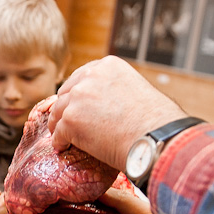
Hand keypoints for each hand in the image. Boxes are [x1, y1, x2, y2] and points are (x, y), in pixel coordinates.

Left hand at [46, 56, 186, 168]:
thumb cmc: (155, 122)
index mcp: (108, 65)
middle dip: (66, 107)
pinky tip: (64, 147)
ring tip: (62, 136)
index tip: (77, 103)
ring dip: (59, 124)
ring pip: (58, 112)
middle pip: (67, 92)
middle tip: (67, 121)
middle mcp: (91, 76)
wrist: (155, 138)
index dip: (77, 92)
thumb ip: (115, 90)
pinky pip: (58, 132)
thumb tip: (106, 103)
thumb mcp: (137, 89)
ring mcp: (78, 97)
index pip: (82, 75)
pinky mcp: (71, 119)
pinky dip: (60, 141)